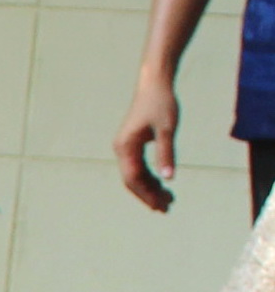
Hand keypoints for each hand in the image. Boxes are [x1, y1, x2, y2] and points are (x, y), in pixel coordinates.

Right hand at [118, 68, 183, 211]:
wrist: (154, 83)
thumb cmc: (161, 104)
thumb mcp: (167, 129)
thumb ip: (166, 154)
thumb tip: (168, 179)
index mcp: (125, 147)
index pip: (132, 179)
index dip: (145, 195)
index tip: (159, 206)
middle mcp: (122, 150)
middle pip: (132, 180)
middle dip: (148, 195)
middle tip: (166, 208)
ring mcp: (126, 147)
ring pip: (136, 175)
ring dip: (150, 188)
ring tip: (168, 199)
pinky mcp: (133, 144)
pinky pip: (139, 166)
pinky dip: (150, 177)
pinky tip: (162, 183)